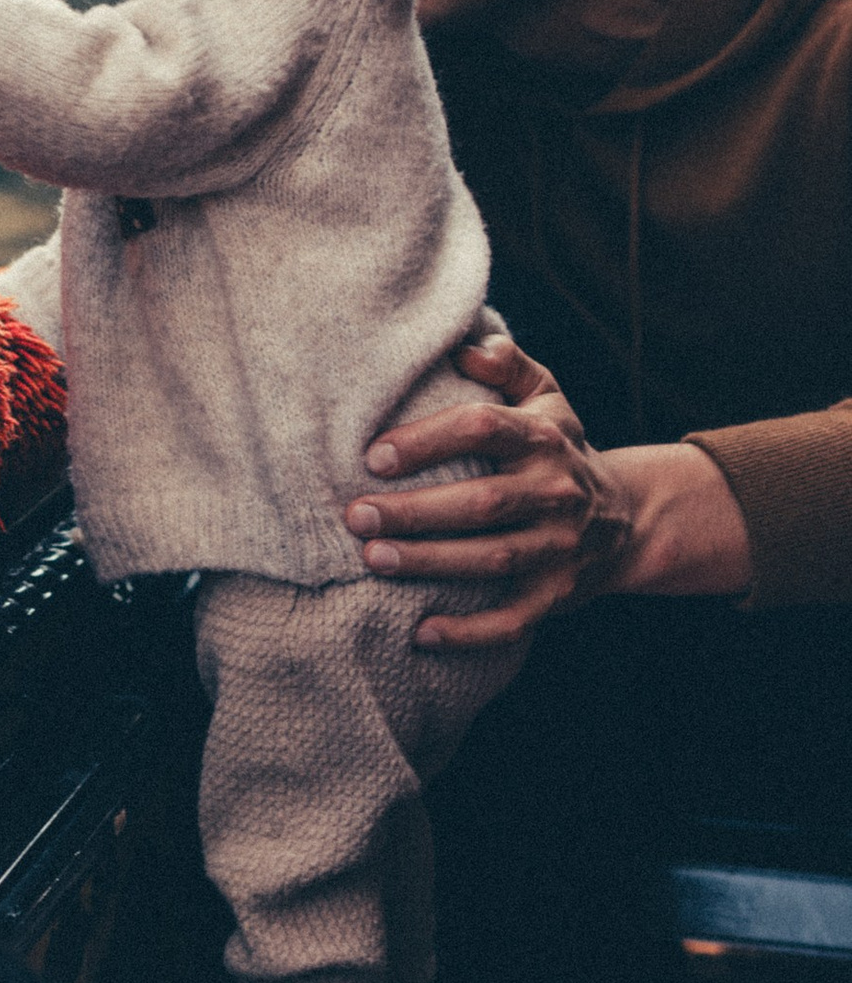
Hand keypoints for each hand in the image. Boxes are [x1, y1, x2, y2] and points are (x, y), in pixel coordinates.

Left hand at [344, 335, 629, 646]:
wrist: (627, 519)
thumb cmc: (559, 447)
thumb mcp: (546, 395)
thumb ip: (507, 363)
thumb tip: (465, 349)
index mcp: (544, 438)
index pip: (483, 430)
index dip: (428, 440)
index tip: (373, 456)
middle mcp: (555, 493)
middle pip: (482, 502)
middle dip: (415, 511)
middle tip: (356, 516)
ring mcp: (560, 548)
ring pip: (493, 559)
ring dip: (431, 563)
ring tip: (373, 560)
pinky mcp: (558, 595)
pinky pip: (513, 620)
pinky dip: (469, 632)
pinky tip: (421, 633)